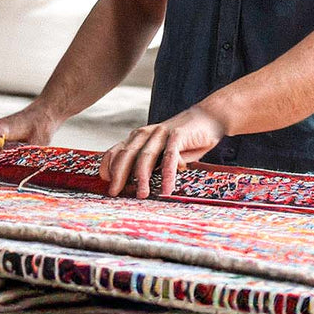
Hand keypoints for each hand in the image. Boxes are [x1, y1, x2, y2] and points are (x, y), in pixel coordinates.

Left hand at [99, 105, 225, 197]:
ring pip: (146, 156)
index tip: (104, 181)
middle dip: (119, 174)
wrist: (208, 118)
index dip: (108, 165)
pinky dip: (168, 174)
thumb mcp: (162, 152)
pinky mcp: (178, 135)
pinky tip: (167, 189)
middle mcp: (147, 134)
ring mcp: (161, 133)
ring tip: (142, 195)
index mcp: (139, 137)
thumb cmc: (184, 141)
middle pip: (127, 154)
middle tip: (114, 193)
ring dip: (142, 177)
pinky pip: (170, 157)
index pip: (117, 150)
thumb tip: (134, 185)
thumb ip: (150, 164)